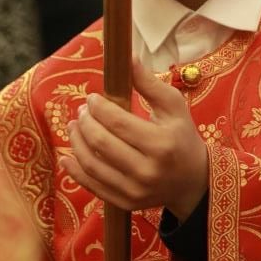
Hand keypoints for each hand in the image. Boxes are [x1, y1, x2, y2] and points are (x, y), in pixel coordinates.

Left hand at [61, 59, 208, 220]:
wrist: (193, 181)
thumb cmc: (182, 138)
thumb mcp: (174, 106)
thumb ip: (149, 83)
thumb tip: (127, 58)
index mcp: (161, 143)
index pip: (118, 122)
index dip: (98, 107)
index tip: (92, 98)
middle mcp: (147, 170)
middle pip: (101, 143)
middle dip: (85, 123)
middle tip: (81, 112)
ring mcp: (135, 190)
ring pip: (92, 164)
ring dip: (76, 143)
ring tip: (73, 127)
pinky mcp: (126, 203)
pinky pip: (92, 186)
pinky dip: (75, 171)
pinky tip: (67, 156)